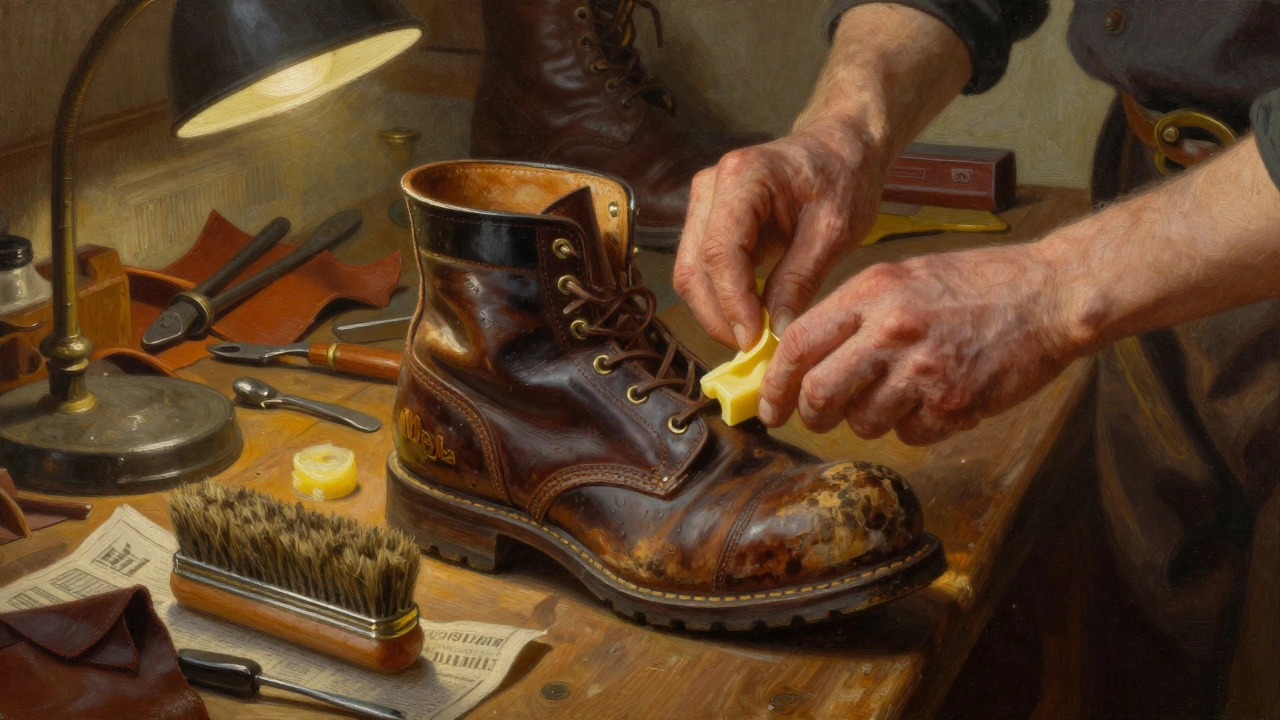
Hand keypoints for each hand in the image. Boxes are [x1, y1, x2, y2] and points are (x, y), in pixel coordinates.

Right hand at [673, 126, 887, 349]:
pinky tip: (747, 318)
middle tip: (753, 350)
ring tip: (752, 338)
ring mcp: (703, 203)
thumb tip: (774, 330)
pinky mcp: (706, 220)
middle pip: (693, 266)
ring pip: (689, 272)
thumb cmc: (843, 179)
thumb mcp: (835, 230)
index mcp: (743, 176)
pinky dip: (719, 299)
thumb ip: (800, 279)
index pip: (720, 251)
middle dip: (718, 315)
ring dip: (715, 312)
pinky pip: (700, 269)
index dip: (731, 302)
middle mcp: (710, 186)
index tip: (753, 340)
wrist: (839, 149)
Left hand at [756, 243, 1077, 444]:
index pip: (798, 344)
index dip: (775, 383)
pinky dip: (914, 427)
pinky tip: (935, 398)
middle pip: (819, 394)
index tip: (770, 405)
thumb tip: (804, 356)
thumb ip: (853, 314)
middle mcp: (892, 331)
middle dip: (811, 414)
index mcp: (872, 293)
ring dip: (869, 419)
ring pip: (862, 423)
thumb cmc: (976, 284)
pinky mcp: (955, 403)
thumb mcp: (902, 278)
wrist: (1050, 294)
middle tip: (819, 415)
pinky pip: (910, 435)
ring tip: (897, 393)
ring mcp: (924, 370)